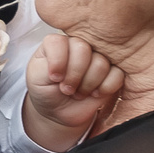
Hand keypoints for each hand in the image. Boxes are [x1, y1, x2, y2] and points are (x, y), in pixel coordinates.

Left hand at [23, 33, 124, 150]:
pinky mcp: (113, 71)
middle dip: (74, 76)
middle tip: (67, 88)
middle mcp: (79, 45)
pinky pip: (117, 75)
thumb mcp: (36, 78)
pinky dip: (104, 88)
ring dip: (88, 84)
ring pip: (101, 63)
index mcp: (58, 43)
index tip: (54, 78)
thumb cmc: (46, 90)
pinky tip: (94, 93)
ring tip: (79, 91)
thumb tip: (64, 66)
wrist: (59, 111)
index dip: (58, 63)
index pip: (60, 42)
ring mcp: (97, 57)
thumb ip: (47, 66)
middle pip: (83, 50)